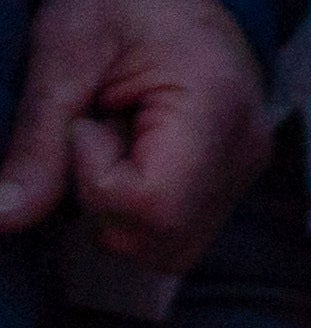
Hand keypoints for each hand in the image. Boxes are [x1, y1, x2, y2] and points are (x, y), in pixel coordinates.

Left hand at [0, 0, 266, 284]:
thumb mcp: (63, 54)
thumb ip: (37, 141)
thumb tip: (2, 218)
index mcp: (214, 113)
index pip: (152, 206)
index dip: (96, 181)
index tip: (84, 122)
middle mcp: (244, 157)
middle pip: (162, 242)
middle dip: (105, 204)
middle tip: (94, 131)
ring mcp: (244, 174)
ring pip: (170, 249)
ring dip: (120, 210)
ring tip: (114, 138)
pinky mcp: (232, 180)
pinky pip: (178, 230)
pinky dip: (138, 206)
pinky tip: (131, 150)